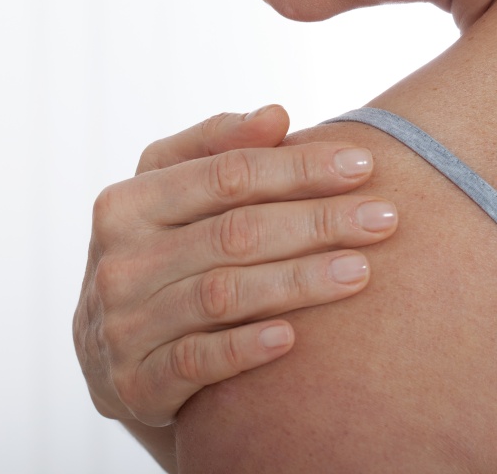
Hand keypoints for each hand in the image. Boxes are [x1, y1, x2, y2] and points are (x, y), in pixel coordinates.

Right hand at [73, 105, 397, 427]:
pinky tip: (295, 337)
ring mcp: (124, 324)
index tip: (363, 162)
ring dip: (300, 282)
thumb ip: (220, 146)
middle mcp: (119, 260)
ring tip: (361, 270)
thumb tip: (278, 114)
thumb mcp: (173, 188)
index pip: (226, 173)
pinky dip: (247, 347)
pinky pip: (198, 361)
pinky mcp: (136, 381)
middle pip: (234, 232)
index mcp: (127, 201)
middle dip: (316, 221)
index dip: (298, 167)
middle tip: (383, 218)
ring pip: (224, 295)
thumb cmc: (164, 246)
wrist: (113, 348)